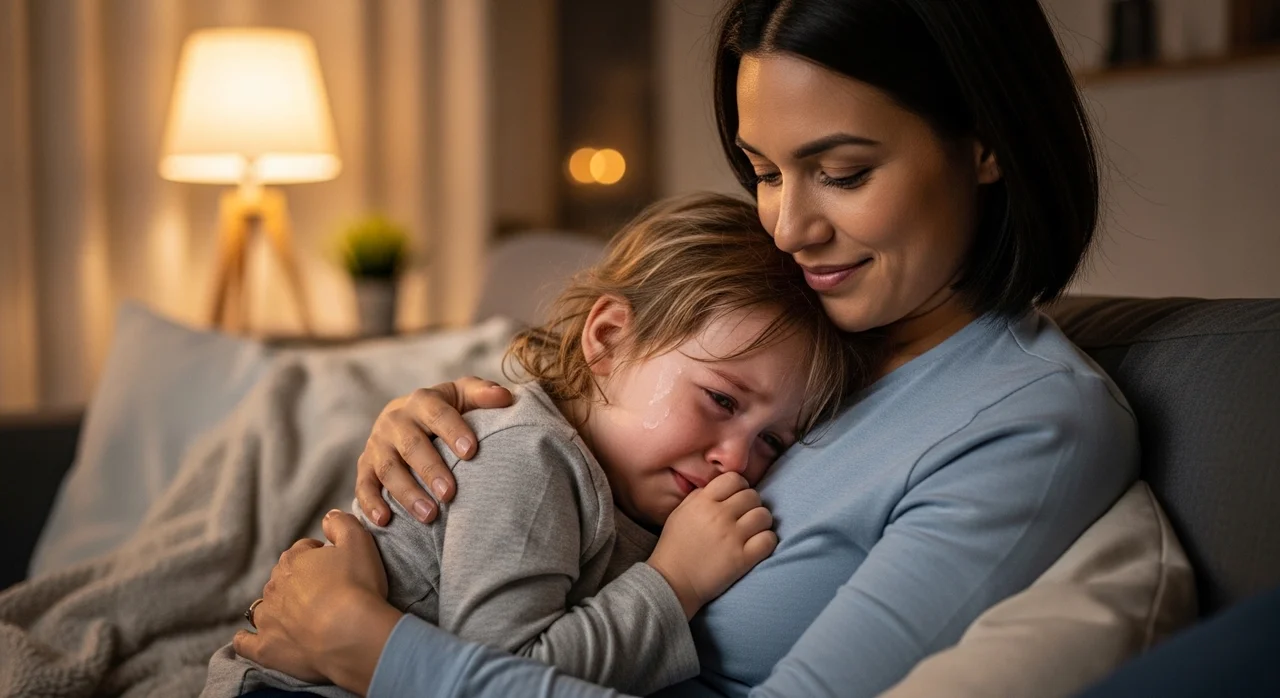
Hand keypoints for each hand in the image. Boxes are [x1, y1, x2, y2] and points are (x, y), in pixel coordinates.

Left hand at [234, 511, 402, 694]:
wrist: (352, 633)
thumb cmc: (357, 586)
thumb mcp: (359, 541)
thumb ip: (341, 523)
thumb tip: (328, 516)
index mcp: (294, 559)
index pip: (303, 551)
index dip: (320, 557)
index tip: (336, 568)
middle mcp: (274, 586)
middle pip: (283, 579)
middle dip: (300, 584)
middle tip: (326, 595)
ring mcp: (267, 618)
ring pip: (263, 608)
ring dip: (276, 609)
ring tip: (300, 619)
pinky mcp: (265, 648)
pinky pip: (245, 643)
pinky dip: (246, 639)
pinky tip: (252, 639)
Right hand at [356, 376, 512, 525]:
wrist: (407, 418)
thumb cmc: (446, 410)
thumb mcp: (463, 396)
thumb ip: (483, 394)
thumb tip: (505, 398)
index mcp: (422, 401)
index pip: (437, 413)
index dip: (452, 430)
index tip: (470, 451)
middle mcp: (395, 421)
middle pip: (411, 445)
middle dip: (430, 470)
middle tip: (450, 494)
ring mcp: (378, 444)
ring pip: (388, 469)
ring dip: (407, 493)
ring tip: (429, 516)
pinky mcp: (365, 466)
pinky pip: (363, 486)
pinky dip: (371, 503)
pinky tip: (384, 521)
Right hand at [647, 472, 776, 618]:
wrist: (672, 582)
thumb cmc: (674, 547)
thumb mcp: (679, 513)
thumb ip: (699, 496)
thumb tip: (721, 488)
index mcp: (702, 502)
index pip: (734, 479)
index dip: (739, 487)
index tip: (737, 499)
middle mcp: (718, 516)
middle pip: (752, 496)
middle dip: (751, 505)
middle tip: (744, 518)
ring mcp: (732, 537)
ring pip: (764, 515)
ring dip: (761, 523)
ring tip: (752, 531)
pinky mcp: (742, 559)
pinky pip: (768, 539)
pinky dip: (766, 541)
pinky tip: (757, 546)